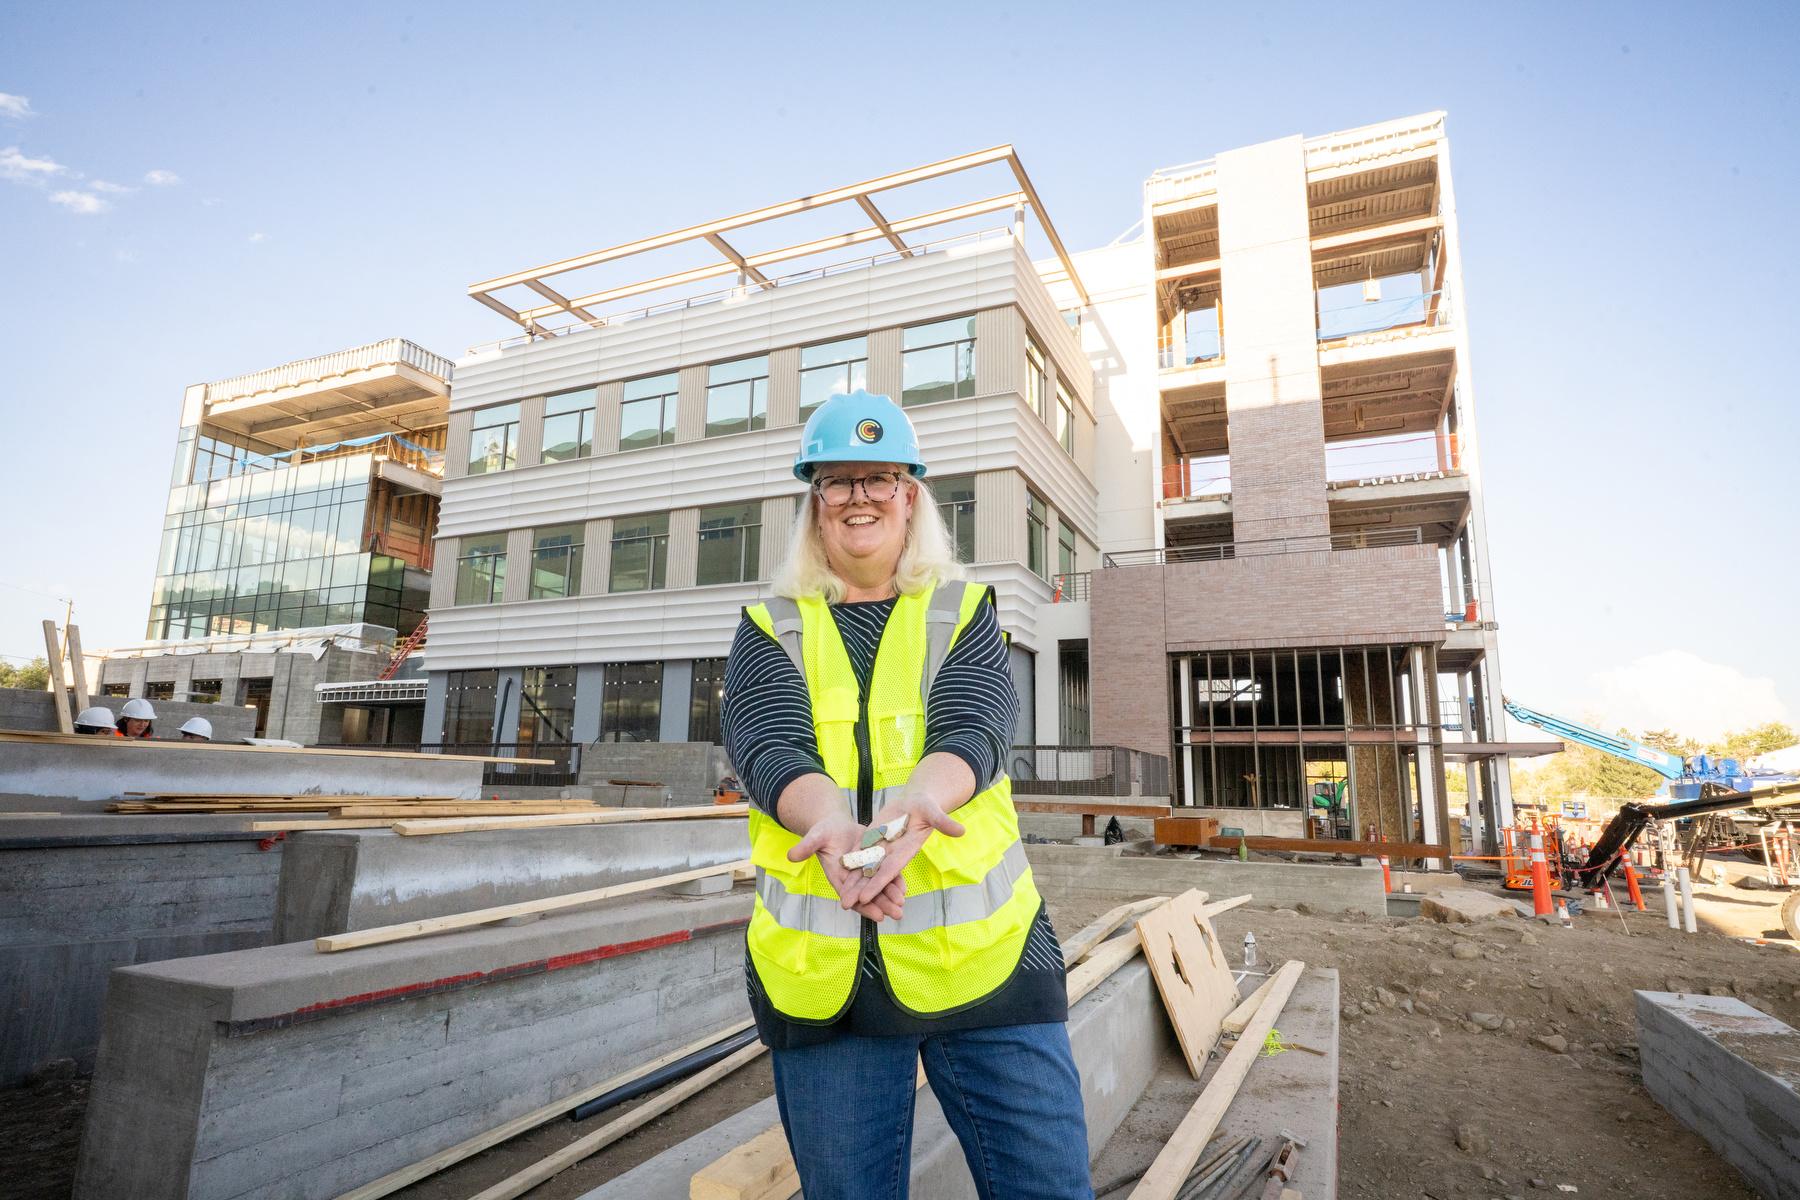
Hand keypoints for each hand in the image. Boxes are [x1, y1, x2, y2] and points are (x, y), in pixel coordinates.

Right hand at [787, 816, 907, 921]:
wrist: (835, 825)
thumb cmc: (823, 832)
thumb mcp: (815, 837)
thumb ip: (806, 847)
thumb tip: (791, 855)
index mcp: (839, 877)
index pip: (853, 896)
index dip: (865, 907)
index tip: (877, 916)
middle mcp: (853, 878)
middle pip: (869, 895)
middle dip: (883, 905)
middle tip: (897, 914)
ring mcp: (864, 871)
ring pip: (879, 887)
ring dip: (891, 896)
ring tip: (902, 905)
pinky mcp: (874, 861)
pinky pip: (886, 873)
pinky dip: (895, 881)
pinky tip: (904, 888)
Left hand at [846, 795, 964, 911]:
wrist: (916, 802)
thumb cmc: (926, 807)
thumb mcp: (934, 812)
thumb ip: (944, 823)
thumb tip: (962, 831)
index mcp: (904, 851)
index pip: (888, 871)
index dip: (877, 884)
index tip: (865, 898)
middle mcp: (891, 853)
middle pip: (873, 875)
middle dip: (860, 891)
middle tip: (845, 905)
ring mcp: (881, 847)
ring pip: (865, 868)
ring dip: (854, 883)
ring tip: (842, 898)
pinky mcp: (874, 838)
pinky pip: (861, 853)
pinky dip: (851, 864)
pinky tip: (840, 874)